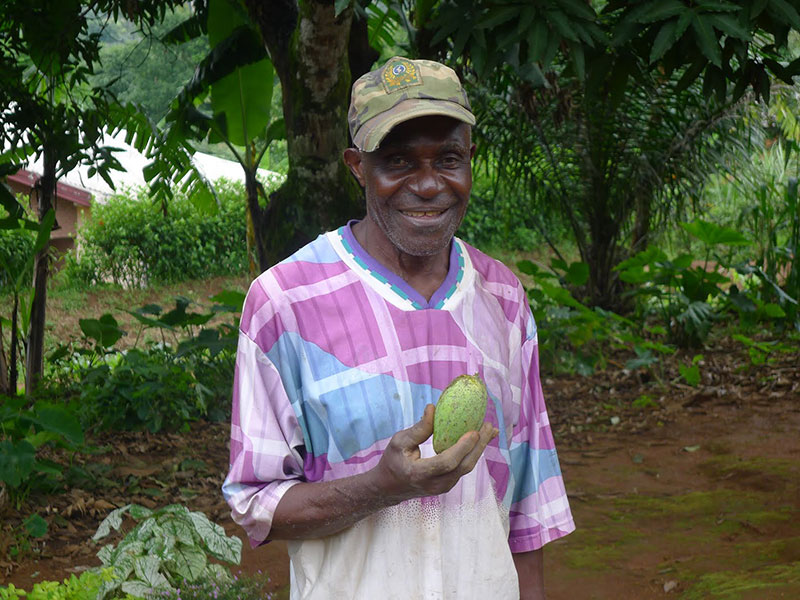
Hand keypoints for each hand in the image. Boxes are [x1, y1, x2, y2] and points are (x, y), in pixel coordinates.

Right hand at [371, 404, 497, 500]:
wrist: (389, 487)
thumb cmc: (393, 461)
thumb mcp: (399, 442)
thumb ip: (418, 429)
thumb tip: (433, 408)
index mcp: (419, 473)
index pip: (446, 463)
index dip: (462, 448)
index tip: (473, 431)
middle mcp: (434, 484)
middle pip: (463, 467)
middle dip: (478, 446)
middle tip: (489, 426)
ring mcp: (442, 487)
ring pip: (466, 469)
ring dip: (479, 449)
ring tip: (490, 430)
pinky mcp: (447, 485)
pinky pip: (463, 469)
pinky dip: (473, 454)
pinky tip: (480, 440)